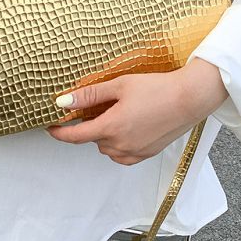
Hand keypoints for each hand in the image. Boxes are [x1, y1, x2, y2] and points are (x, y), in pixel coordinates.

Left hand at [45, 58, 229, 165]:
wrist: (190, 98)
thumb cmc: (158, 88)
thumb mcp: (120, 85)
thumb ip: (89, 95)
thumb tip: (63, 101)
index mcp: (111, 128)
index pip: (75, 136)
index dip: (59, 132)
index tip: (50, 127)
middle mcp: (121, 145)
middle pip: (93, 139)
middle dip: (91, 124)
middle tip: (102, 105)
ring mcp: (134, 153)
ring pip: (107, 148)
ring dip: (106, 134)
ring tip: (121, 112)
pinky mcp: (146, 154)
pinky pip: (122, 153)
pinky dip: (119, 142)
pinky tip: (131, 124)